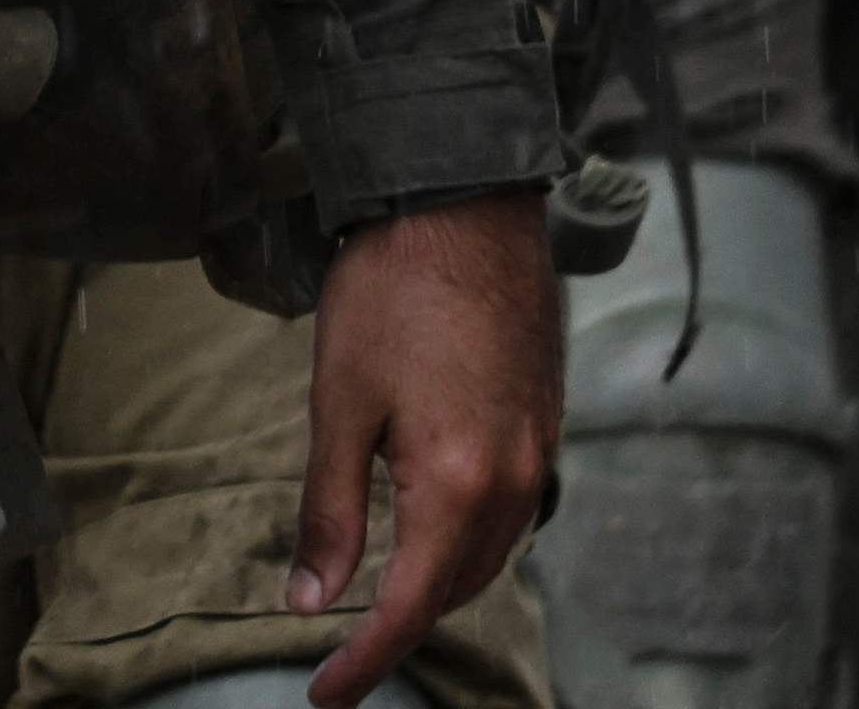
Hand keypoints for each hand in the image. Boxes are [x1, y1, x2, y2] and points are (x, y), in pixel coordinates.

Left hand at [289, 191, 560, 707]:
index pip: (409, 608)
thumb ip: (329, 510)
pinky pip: (514, 512)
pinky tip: (434, 524)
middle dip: (400, 625)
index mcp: (458, 483)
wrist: (465, 199)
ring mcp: (541, 449)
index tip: (324, 697)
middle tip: (341, 646)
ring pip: (491, 556)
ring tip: (382, 595)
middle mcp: (515, 480)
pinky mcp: (547, 419)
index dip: (364, 663)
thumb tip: (312, 601)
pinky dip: (470, 539)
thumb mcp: (339, 403)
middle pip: (456, 590)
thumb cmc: (391, 290)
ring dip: (438, 585)